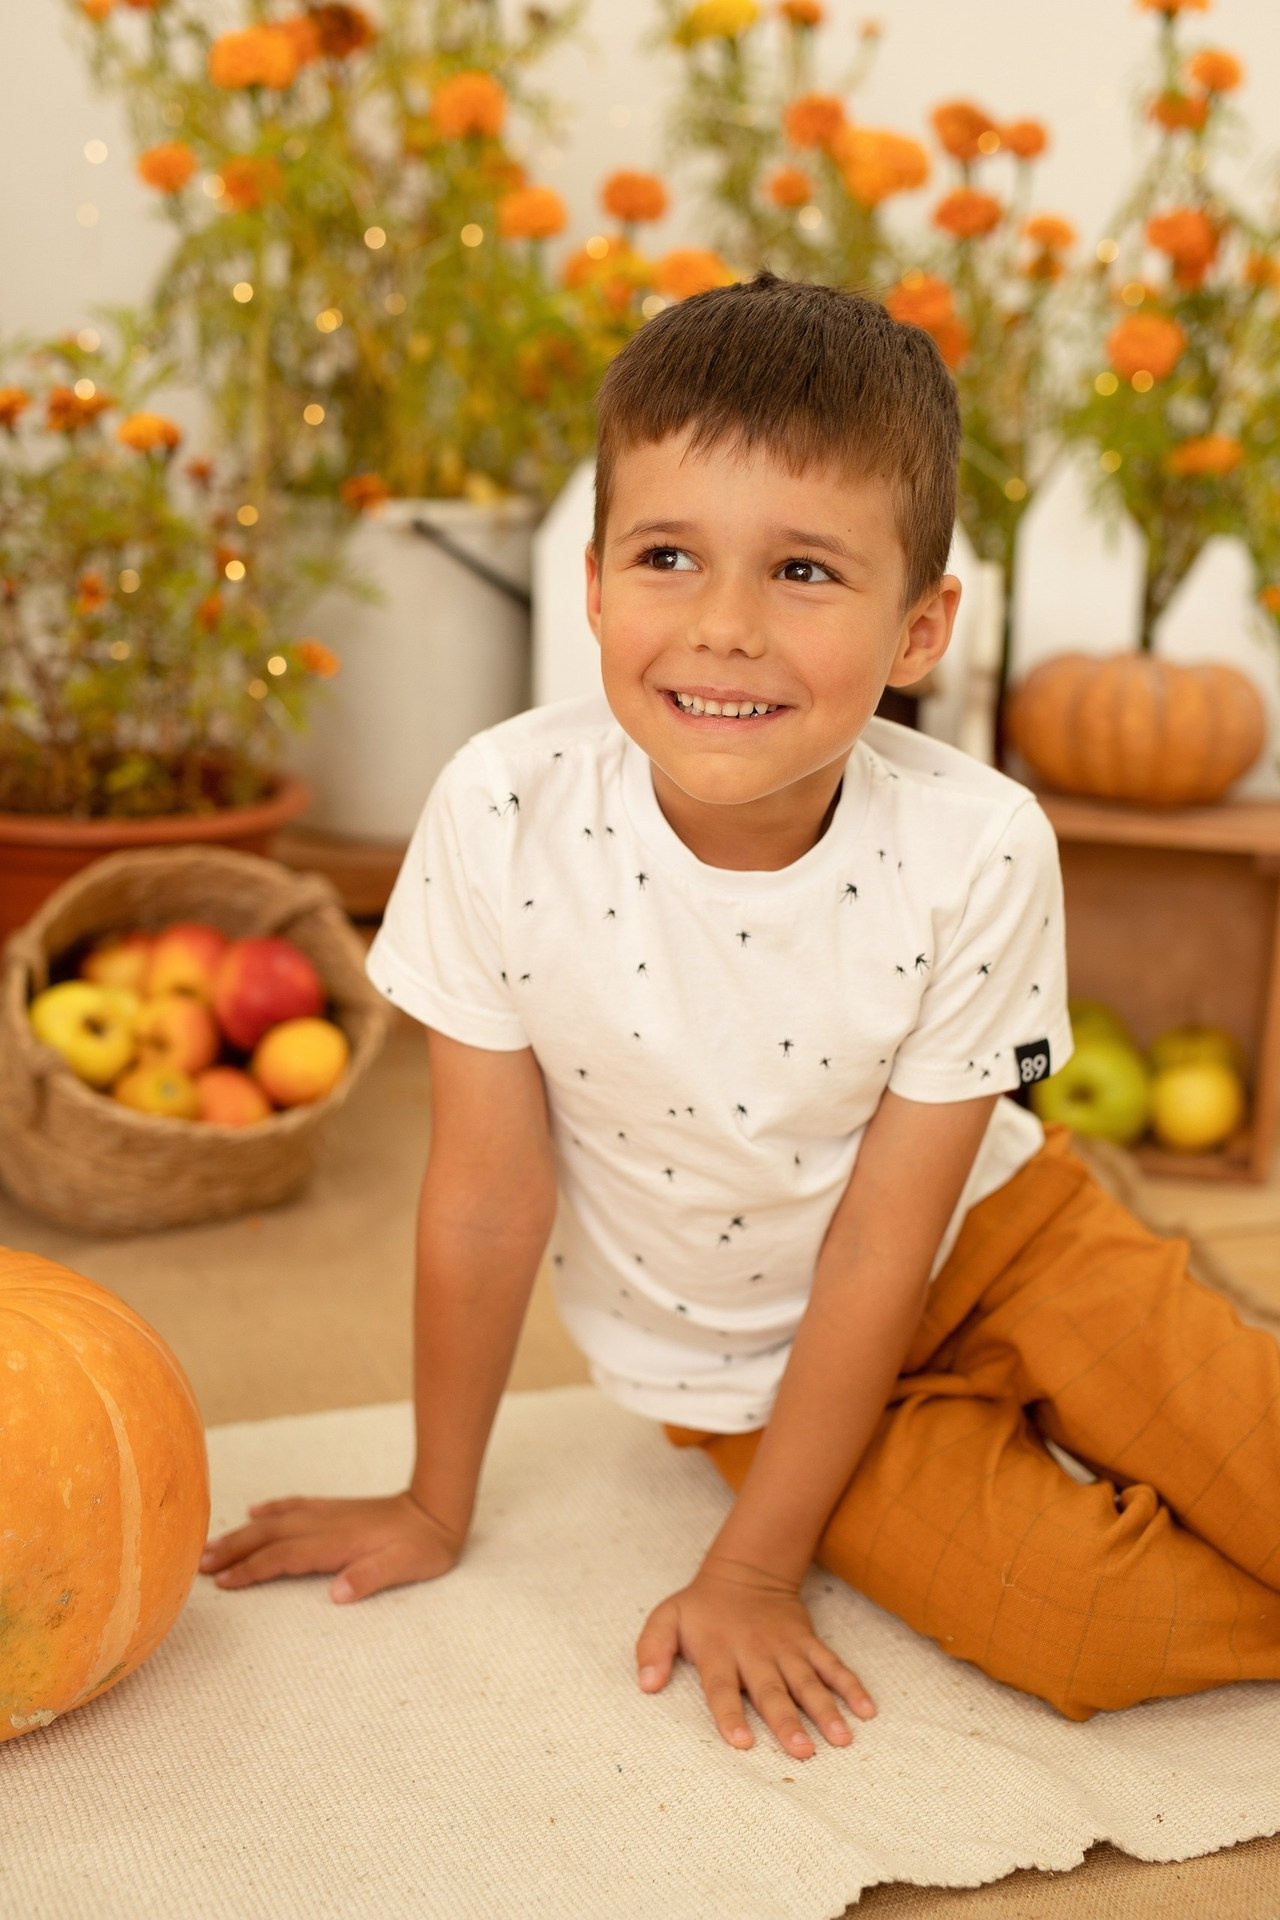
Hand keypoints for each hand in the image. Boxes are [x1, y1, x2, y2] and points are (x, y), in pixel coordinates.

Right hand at [198, 1489, 463, 1603]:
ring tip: (211, 1545)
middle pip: (270, 1536)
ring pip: (276, 1520)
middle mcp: (326, 1524)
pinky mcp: (335, 1509)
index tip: (224, 1582)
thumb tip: (338, 1592)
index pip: (285, 1556)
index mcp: (338, 1542)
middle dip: (234, 1550)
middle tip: (199, 1565)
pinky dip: (273, 1508)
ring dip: (243, 1532)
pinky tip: (256, 1511)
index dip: (253, 1569)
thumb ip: (371, 1578)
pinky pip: (296, 1505)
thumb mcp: (404, 1568)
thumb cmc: (423, 1546)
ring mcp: (329, 1514)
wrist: (438, 1510)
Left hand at [636, 1556, 875, 1757]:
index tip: (742, 1743)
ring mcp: (785, 1648)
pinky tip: (867, 1710)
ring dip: (825, 1710)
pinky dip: (850, 1685)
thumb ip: (652, 1649)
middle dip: (787, 1722)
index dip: (730, 1715)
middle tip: (803, 1752)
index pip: (722, 1687)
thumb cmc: (701, 1608)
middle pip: (771, 1691)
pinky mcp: (807, 1642)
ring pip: (807, 1681)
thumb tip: (646, 1684)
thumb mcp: (666, 1618)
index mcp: (718, 1651)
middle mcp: (754, 1653)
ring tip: (841, 1739)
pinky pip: (832, 1664)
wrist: (744, 1571)